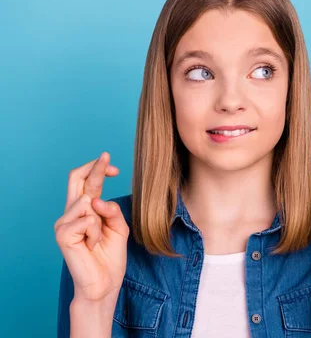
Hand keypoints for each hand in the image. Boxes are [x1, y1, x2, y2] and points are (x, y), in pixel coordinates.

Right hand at [54, 152, 129, 303]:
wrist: (104, 283)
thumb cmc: (110, 256)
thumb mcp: (119, 228)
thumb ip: (112, 211)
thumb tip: (97, 199)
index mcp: (84, 209)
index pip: (86, 181)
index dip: (98, 169)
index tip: (114, 167)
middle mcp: (71, 212)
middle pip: (76, 179)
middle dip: (94, 166)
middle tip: (107, 157)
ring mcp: (64, 222)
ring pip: (88, 201)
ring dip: (101, 221)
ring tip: (96, 240)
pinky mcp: (62, 234)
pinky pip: (88, 220)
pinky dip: (96, 233)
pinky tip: (90, 246)